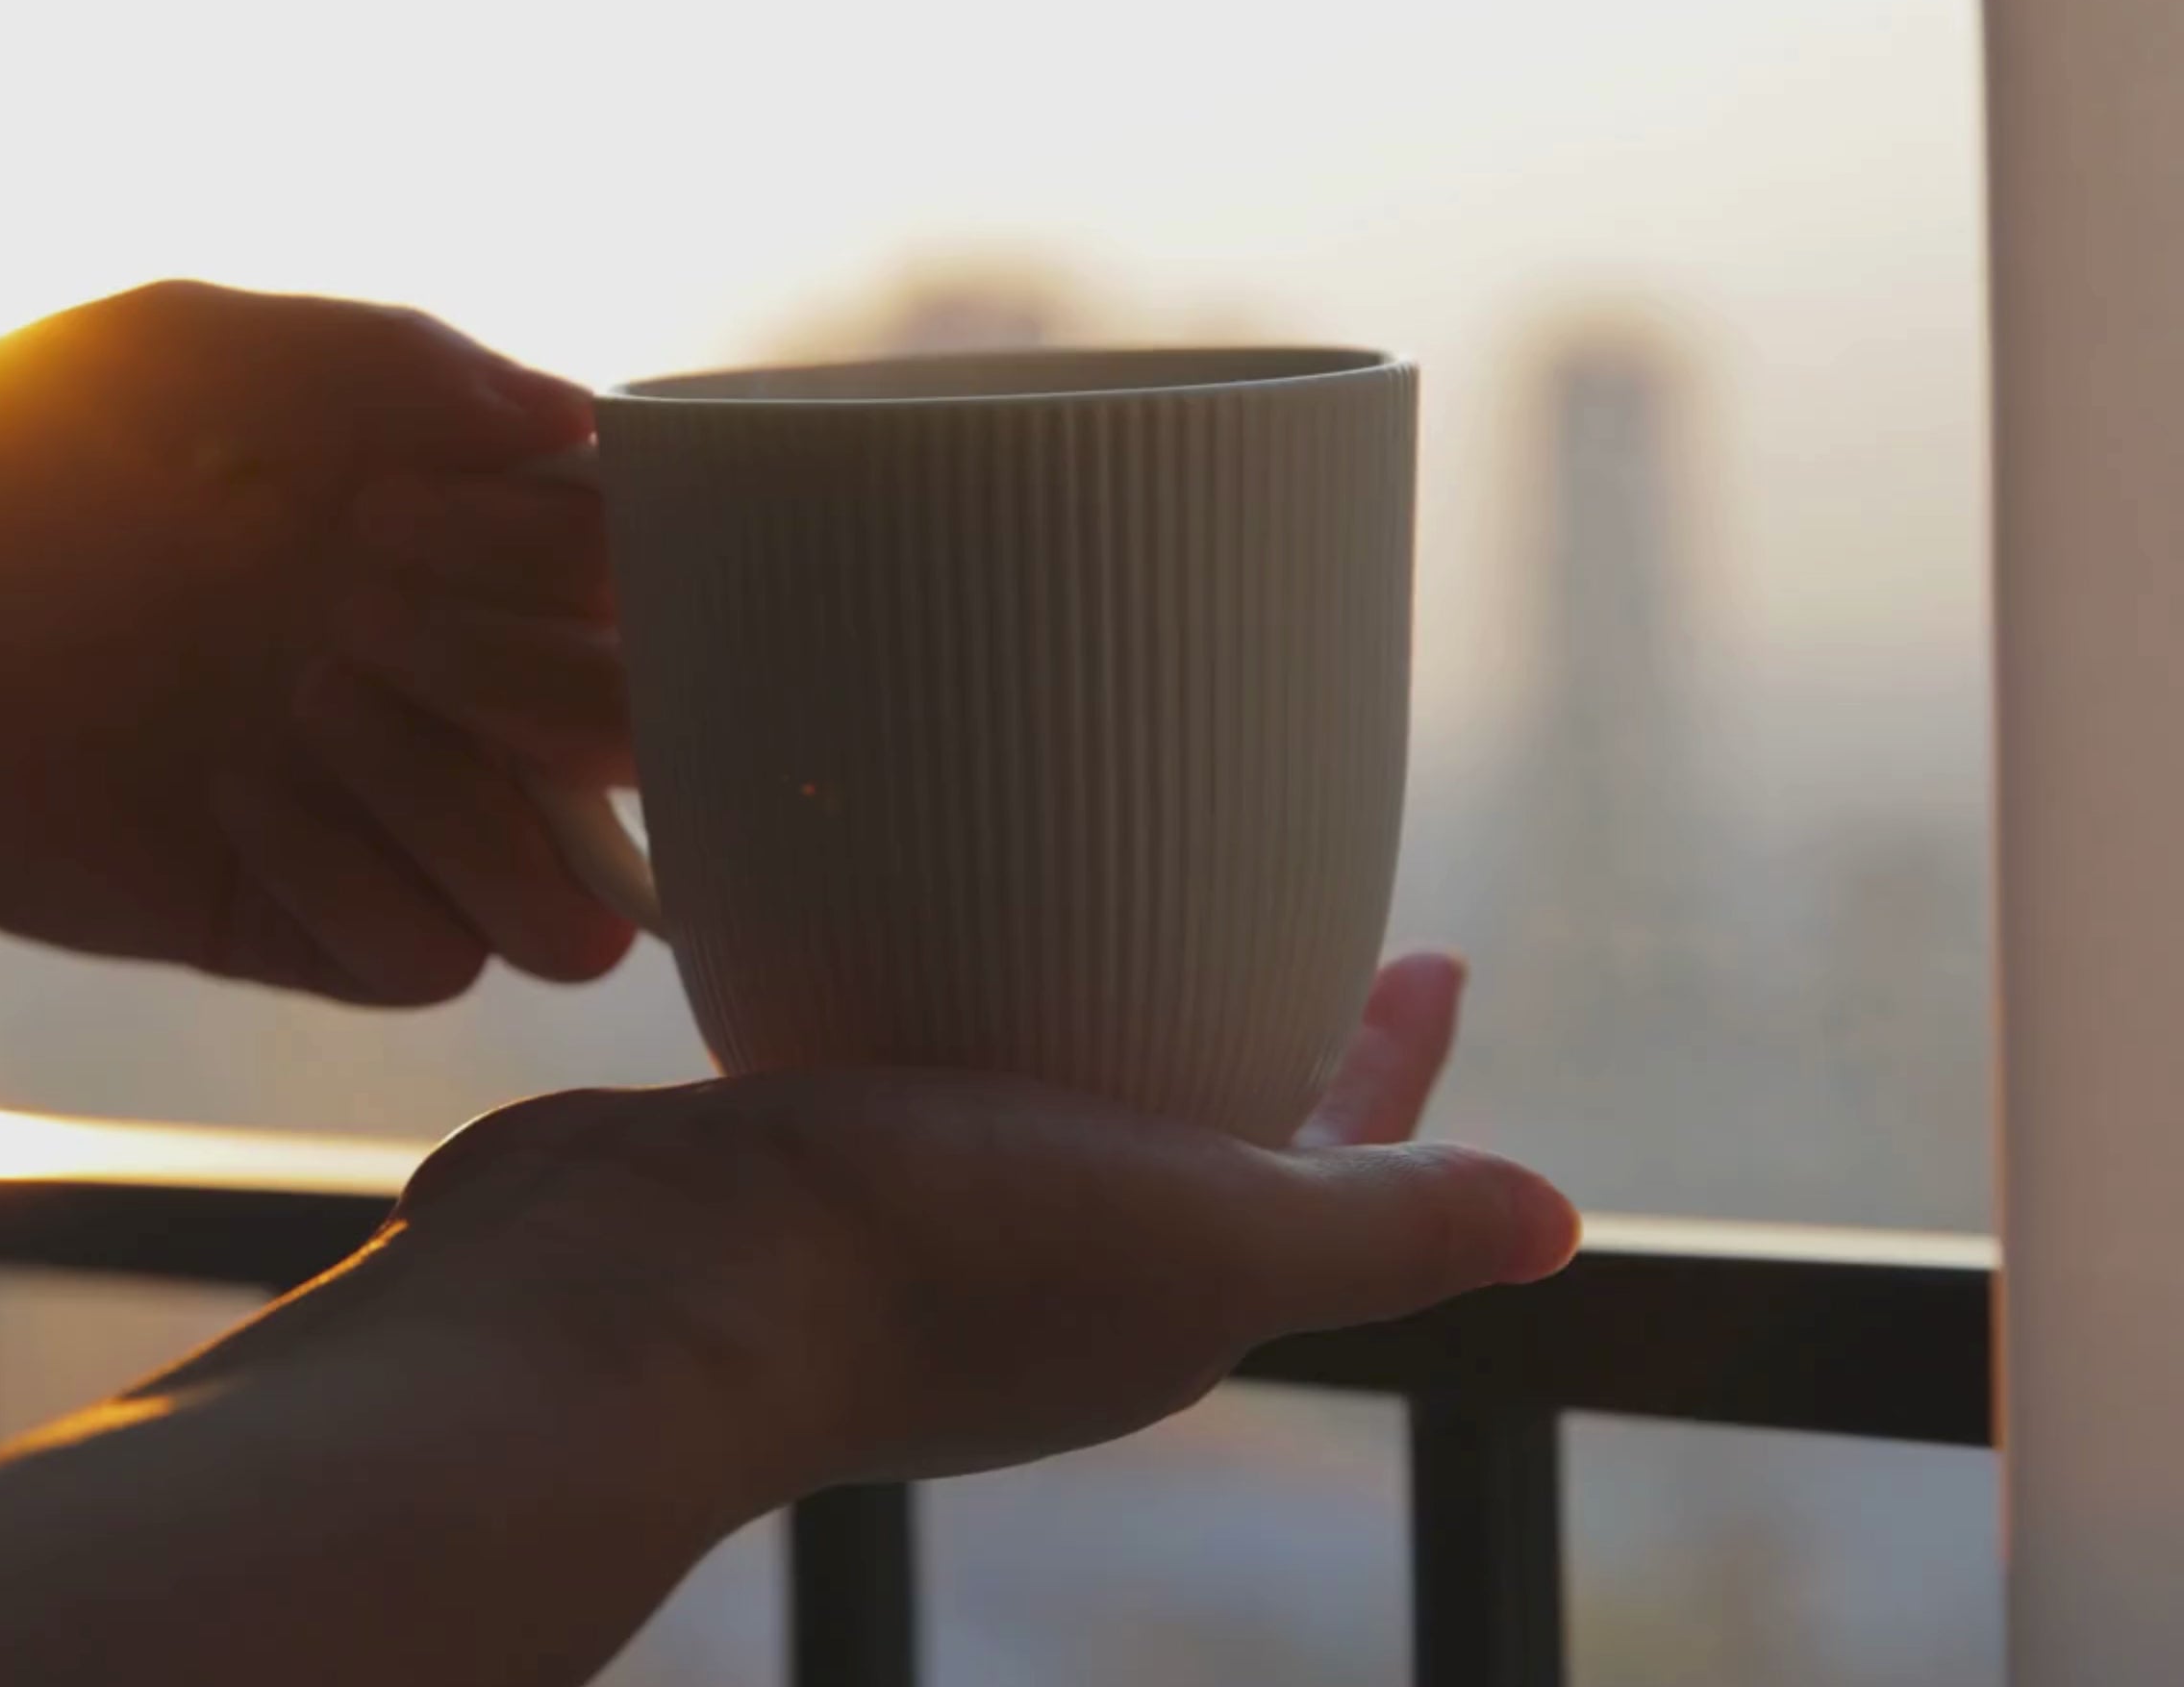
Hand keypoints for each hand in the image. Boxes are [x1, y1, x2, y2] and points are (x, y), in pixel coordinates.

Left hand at [0, 281, 638, 1001]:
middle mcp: (439, 683)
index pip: (638, 572)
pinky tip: (224, 798)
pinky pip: (431, 963)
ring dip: (467, 803)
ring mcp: (375, 816)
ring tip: (301, 705)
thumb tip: (567, 416)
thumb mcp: (174, 351)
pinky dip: (359, 887)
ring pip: (573, 898)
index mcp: (446, 534)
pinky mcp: (289, 924)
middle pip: (638, 743)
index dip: (581, 556)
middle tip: (362, 610)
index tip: (408, 511)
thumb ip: (383, 361)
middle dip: (538, 685)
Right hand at [166, 954, 1571, 1502]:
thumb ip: (1371, 1223)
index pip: (1324, 1159)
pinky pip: (898, 1054)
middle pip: (1192, 1123)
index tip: (1434, 950)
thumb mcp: (1195, 1230)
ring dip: (1086, 997)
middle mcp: (1046, 1263)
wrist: (622, 1307)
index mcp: (1163, 1285)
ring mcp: (907, 1216)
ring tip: (1098, 877)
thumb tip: (1561, 1227)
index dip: (1394, 1062)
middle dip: (1250, 1023)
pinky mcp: (783, 1157)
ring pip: (1038, 1086)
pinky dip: (941, 989)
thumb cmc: (916, 1263)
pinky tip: (904, 913)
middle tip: (1282, 889)